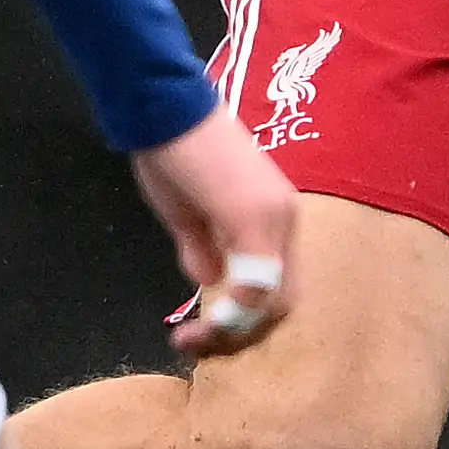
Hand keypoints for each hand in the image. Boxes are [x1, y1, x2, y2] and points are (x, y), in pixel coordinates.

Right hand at [130, 107, 297, 356]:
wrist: (162, 106)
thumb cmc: (171, 151)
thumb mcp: (187, 214)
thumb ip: (204, 250)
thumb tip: (213, 282)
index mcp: (273, 217)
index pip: (276, 287)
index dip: (241, 320)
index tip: (192, 332)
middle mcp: (286, 218)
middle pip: (284, 302)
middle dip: (241, 335)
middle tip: (195, 342)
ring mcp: (275, 217)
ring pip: (274, 299)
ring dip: (233, 329)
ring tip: (191, 337)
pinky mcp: (253, 217)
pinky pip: (255, 284)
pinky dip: (231, 312)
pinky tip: (200, 320)